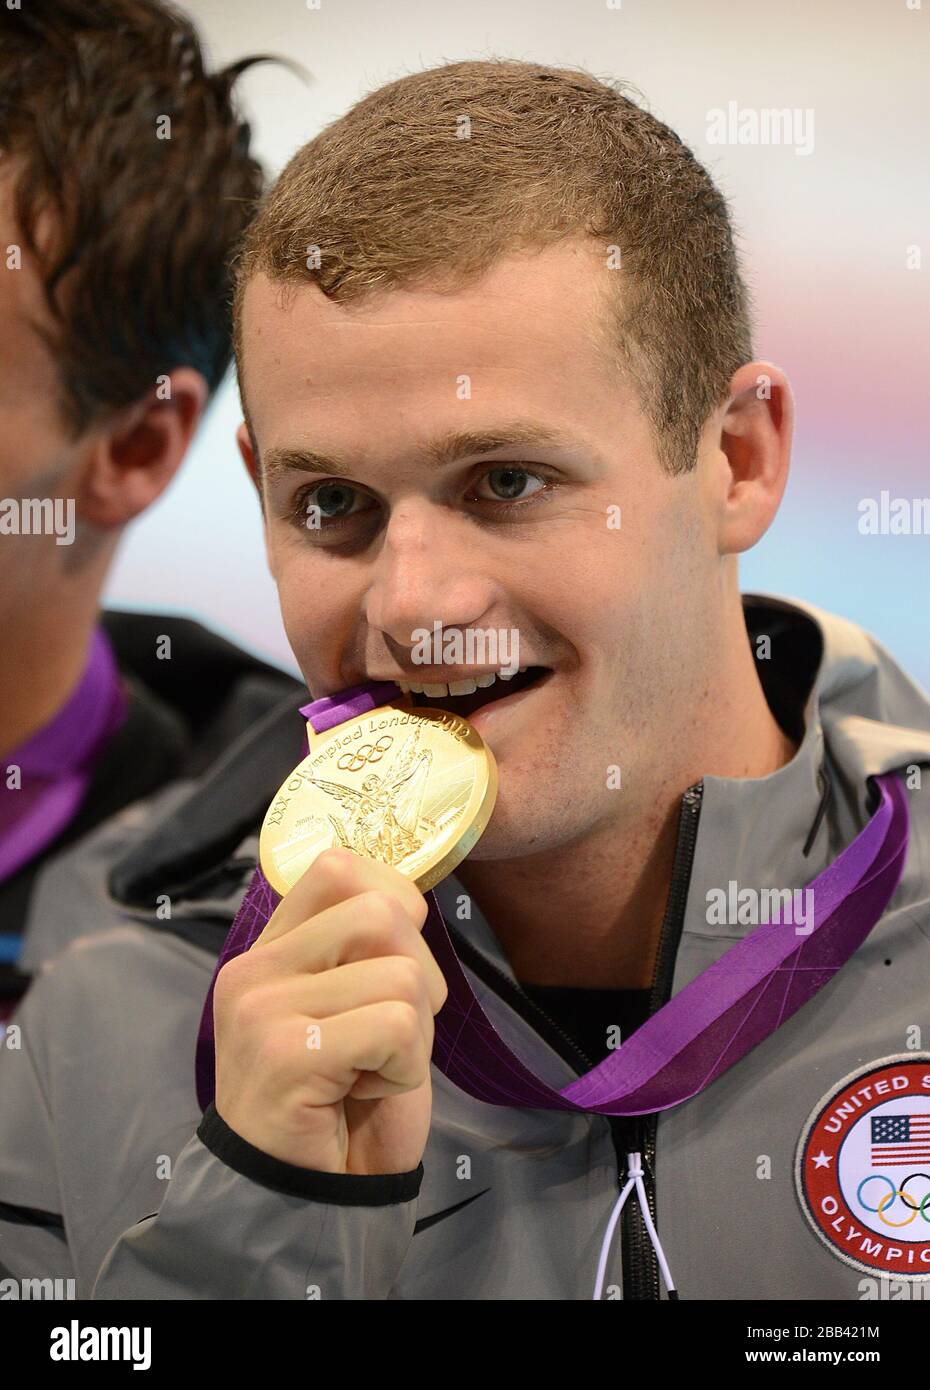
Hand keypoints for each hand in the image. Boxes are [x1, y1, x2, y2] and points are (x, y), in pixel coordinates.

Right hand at [213, 847, 446, 1173]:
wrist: (301, 1199)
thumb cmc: (339, 1102)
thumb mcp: (348, 1006)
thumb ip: (360, 948)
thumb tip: (409, 892)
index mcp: (269, 950)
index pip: (337, 866)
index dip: (394, 896)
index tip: (400, 955)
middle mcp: (257, 970)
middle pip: (383, 912)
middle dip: (420, 971)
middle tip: (396, 1027)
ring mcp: (264, 1009)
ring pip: (402, 974)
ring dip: (415, 1031)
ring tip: (375, 1065)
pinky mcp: (287, 1052)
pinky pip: (397, 1024)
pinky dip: (406, 1065)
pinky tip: (368, 1090)